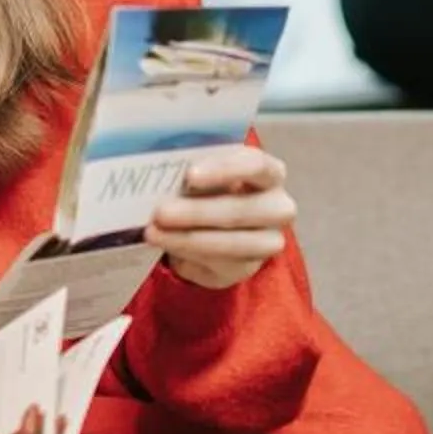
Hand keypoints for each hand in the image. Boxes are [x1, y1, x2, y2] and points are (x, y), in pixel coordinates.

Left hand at [145, 149, 294, 290]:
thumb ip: (194, 169)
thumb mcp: (206, 171)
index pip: (257, 166)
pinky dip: (187, 254)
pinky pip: (218, 264)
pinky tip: (166, 247)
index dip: (225, 169)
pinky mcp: (248, 268)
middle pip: (242, 210)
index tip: (190, 175)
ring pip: (232, 244)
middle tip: (161, 212)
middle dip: (198, 212)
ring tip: (154, 233)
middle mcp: (278, 207)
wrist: (215, 223)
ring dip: (188, 239)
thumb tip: (161, 170)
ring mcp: (268, 241)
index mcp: (270, 173)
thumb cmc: (210, 186)